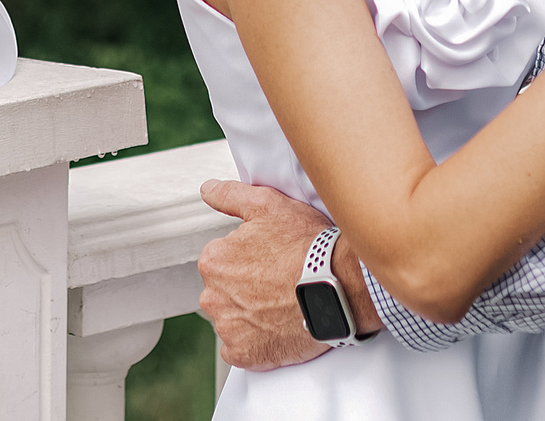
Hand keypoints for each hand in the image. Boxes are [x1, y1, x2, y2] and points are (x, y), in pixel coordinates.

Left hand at [196, 179, 364, 369]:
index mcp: (213, 260)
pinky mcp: (245, 354)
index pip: (221, 260)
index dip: (248, 257)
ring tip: (282, 303)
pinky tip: (277, 327)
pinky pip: (241, 349)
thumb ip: (230, 196)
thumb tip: (207, 190)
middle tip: (278, 281)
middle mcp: (213, 296)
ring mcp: (229, 328)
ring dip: (252, 314)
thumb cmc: (307, 247)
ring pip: (233, 319)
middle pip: (225, 291)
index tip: (270, 259)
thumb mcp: (269, 204)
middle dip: (246, 287)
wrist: (337, 287)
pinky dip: (256, 341)